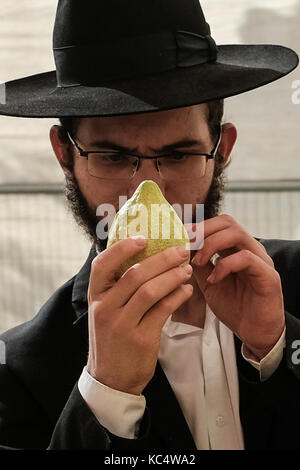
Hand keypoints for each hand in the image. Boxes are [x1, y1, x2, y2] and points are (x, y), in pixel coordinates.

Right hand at [87, 236, 192, 394]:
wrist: (111, 379)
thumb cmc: (112, 338)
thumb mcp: (106, 311)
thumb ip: (118, 287)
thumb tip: (142, 257)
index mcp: (95, 297)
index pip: (102, 264)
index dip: (123, 248)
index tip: (144, 238)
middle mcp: (105, 309)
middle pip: (134, 274)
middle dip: (162, 259)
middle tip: (181, 250)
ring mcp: (122, 325)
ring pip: (150, 290)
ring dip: (172, 276)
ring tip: (186, 269)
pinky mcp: (140, 339)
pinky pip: (162, 310)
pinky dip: (177, 296)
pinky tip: (186, 290)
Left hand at [189, 215, 284, 358]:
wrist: (253, 333)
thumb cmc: (234, 307)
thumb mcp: (208, 282)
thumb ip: (199, 265)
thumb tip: (181, 249)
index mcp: (236, 248)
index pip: (218, 224)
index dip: (197, 227)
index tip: (179, 237)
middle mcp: (250, 249)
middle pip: (227, 222)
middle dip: (203, 230)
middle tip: (186, 245)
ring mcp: (261, 260)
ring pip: (237, 234)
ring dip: (211, 245)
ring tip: (198, 262)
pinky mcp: (268, 275)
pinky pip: (245, 258)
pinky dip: (225, 265)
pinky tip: (213, 279)